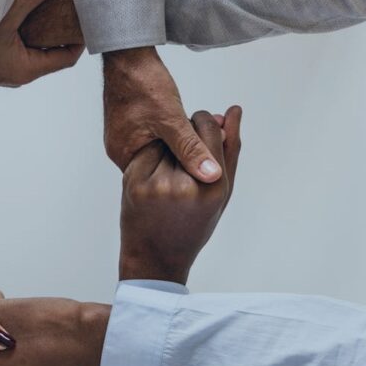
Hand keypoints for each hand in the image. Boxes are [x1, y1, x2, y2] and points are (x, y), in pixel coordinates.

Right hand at [0, 0, 83, 86]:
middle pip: (52, 51)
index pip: (67, 57)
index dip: (79, 39)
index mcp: (29, 68)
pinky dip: (25, 29)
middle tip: (67, 9)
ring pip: (34, 46)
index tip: (83, 20)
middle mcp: (21, 70)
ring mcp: (8, 66)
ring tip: (48, 7)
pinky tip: (23, 12)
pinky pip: (18, 44)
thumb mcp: (3, 21)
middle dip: (60, 29)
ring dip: (41, 27)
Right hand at [104, 48, 222, 182]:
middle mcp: (120, 149)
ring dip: (182, 141)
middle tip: (212, 144)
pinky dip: (173, 132)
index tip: (205, 164)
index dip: (184, 172)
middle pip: (160, 164)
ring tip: (203, 131)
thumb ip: (190, 148)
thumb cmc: (143, 82)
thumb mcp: (171, 118)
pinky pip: (156, 137)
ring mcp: (124, 136)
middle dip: (186, 155)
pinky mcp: (130, 124)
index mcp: (124, 154)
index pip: (159, 177)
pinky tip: (187, 123)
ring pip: (160, 149)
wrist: (127, 55)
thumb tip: (211, 175)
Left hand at [120, 107, 242, 282]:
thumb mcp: (221, 193)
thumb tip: (233, 110)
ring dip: (167, 145)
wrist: (155, 256)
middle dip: (185, 132)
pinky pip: (144, 153)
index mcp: (213, 187)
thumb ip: (230, 150)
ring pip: (163, 141)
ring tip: (169, 170)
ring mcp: (156, 184)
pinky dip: (149, 157)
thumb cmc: (194, 223)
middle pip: (184, 132)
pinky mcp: (132, 183)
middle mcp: (184, 185)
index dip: (204, 121)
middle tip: (183, 149)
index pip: (208, 129)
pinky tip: (152, 175)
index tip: (201, 124)